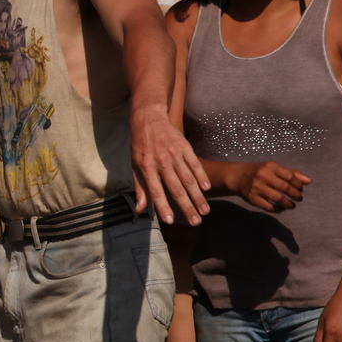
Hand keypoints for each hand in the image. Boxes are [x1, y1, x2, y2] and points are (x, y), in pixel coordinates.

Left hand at [130, 108, 210, 226]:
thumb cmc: (140, 147)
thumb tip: (140, 210)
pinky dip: (201, 176)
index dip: (163, 206)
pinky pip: (194, 163)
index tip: (170, 221)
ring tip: (204, 211)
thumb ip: (140, 189)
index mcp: (147, 168)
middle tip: (196, 222)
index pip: (156, 191)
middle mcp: (161, 162)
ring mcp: (174, 154)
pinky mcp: (184, 146)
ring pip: (188, 179)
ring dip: (197, 196)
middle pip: (176, 189)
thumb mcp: (134, 166)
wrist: (148, 119)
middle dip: (186, 207)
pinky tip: (206, 188)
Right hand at [228, 161, 310, 211]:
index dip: (298, 184)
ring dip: (288, 204)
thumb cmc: (260, 172)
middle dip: (295, 195)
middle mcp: (263, 176)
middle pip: (285, 188)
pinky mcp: (252, 198)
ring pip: (278, 198)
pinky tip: (282, 208)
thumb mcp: (274, 168)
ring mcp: (257, 188)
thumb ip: (291, 174)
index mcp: (270, 166)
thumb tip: (309, 181)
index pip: (289, 176)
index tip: (301, 189)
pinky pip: (269, 207)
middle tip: (299, 198)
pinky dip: (278, 209)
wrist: (238, 177)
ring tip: (292, 205)